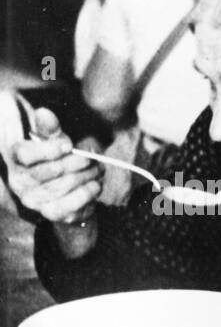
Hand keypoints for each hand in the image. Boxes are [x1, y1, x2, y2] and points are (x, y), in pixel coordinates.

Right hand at [7, 108, 102, 222]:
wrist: (69, 196)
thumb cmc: (60, 164)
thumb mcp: (56, 144)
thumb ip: (51, 130)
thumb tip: (44, 113)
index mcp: (16, 160)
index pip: (25, 154)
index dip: (48, 149)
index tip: (68, 145)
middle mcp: (20, 182)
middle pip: (51, 169)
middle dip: (77, 161)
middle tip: (92, 158)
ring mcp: (34, 200)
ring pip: (66, 184)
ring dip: (88, 175)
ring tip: (97, 170)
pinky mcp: (51, 213)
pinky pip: (73, 202)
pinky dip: (89, 191)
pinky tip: (95, 184)